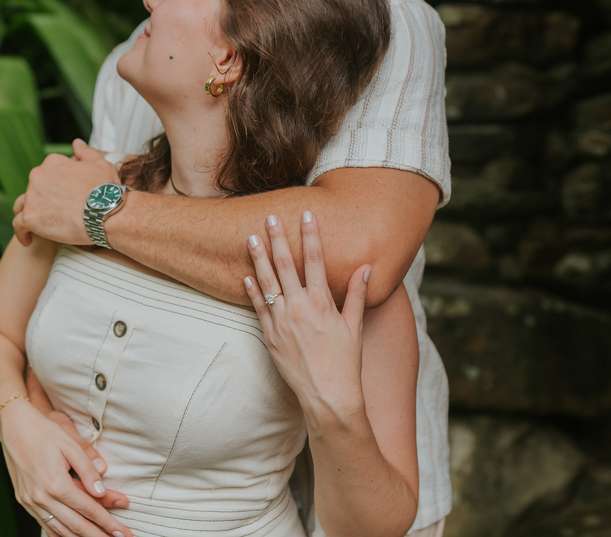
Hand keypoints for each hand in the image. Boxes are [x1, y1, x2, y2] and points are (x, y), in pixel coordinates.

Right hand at [0, 399, 132, 536]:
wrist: (13, 426)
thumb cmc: (45, 432)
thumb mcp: (71, 445)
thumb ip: (87, 470)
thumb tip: (101, 493)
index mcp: (55, 483)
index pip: (88, 509)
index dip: (108, 522)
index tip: (123, 531)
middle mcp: (41, 497)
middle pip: (76, 525)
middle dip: (99, 535)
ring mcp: (30, 502)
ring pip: (60, 530)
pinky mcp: (24, 501)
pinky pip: (45, 525)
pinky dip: (61, 535)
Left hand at [13, 139, 119, 246]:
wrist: (106, 213)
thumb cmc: (107, 190)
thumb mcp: (101, 164)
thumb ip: (86, 152)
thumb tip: (76, 143)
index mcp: (52, 162)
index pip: (44, 174)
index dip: (51, 188)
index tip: (59, 199)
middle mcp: (38, 175)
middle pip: (32, 190)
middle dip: (39, 201)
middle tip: (53, 216)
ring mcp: (32, 196)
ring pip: (22, 206)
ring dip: (28, 214)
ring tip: (37, 227)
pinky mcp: (30, 217)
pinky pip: (18, 225)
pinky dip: (22, 233)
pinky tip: (28, 241)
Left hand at [242, 212, 370, 418]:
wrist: (328, 396)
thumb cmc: (346, 363)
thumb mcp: (355, 327)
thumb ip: (356, 295)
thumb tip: (365, 268)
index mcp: (322, 303)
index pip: (315, 260)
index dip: (310, 235)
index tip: (306, 214)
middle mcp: (299, 308)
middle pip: (285, 265)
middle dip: (277, 238)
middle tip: (270, 217)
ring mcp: (281, 322)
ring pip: (267, 282)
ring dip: (258, 258)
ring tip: (251, 237)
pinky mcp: (270, 336)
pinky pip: (258, 307)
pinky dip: (251, 290)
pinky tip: (245, 274)